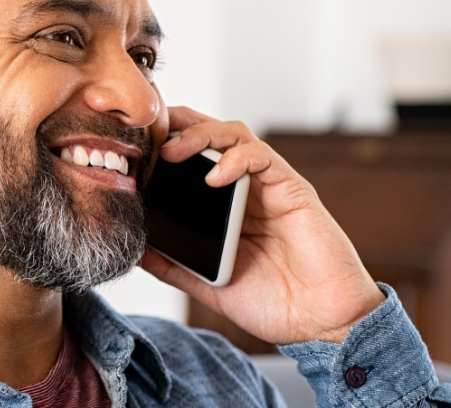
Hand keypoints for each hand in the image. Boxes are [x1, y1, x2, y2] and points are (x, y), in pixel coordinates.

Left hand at [138, 107, 384, 343]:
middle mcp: (244, 189)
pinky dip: (236, 158)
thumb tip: (134, 250)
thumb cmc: (273, 302)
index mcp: (222, 207)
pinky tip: (215, 175)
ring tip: (173, 151)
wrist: (321, 324)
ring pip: (234, 134)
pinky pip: (263, 157)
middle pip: (208, 135)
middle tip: (146, 136)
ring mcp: (268, 186)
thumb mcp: (207, 285)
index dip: (161, 146)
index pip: (189, 159)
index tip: (129, 150)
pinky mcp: (293, 189)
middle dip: (176, 126)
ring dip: (200, 134)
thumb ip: (174, 265)